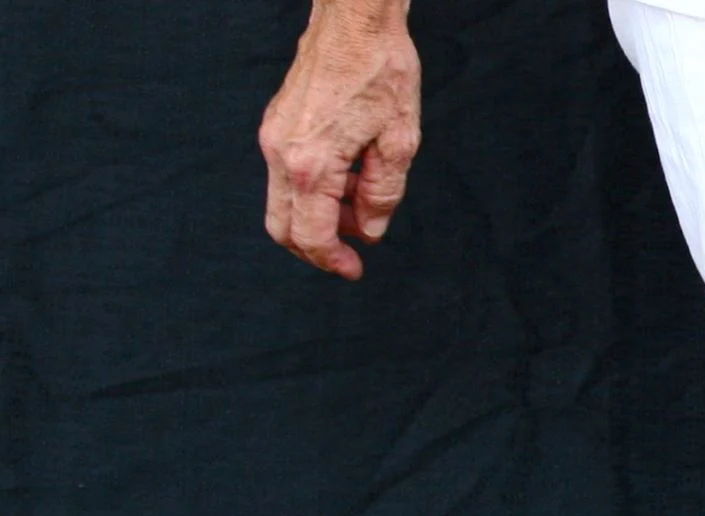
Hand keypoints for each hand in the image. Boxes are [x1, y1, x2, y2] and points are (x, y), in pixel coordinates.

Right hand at [259, 0, 421, 279]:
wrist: (354, 20)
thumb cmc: (380, 73)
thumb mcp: (399, 142)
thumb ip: (383, 194)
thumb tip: (370, 231)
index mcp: (311, 164)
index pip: (311, 235)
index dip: (333, 262)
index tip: (355, 270)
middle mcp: (281, 153)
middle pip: (282, 227)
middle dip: (316, 249)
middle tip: (352, 255)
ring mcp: (273, 137)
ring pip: (283, 202)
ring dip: (319, 219)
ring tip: (364, 209)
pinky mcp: (277, 124)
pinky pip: (286, 176)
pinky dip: (313, 193)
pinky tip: (350, 182)